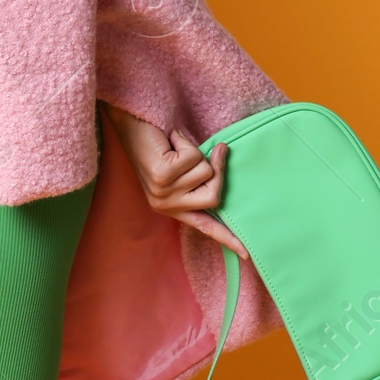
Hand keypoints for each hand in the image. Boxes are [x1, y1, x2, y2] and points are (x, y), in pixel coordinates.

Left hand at [105, 109, 249, 259]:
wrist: (133, 123)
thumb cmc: (160, 143)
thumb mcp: (183, 165)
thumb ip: (200, 175)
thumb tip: (224, 160)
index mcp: (171, 206)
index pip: (203, 226)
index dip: (226, 238)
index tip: (245, 255)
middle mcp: (165, 204)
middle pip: (213, 197)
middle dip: (218, 171)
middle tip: (216, 151)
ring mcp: (163, 192)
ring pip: (206, 172)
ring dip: (195, 151)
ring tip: (175, 145)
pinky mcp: (162, 176)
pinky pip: (195, 158)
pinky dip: (186, 142)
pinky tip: (170, 140)